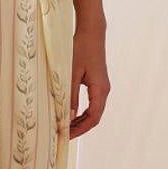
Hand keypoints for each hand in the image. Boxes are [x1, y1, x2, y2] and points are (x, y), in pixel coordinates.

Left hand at [68, 23, 108, 137]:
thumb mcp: (71, 73)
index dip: (80, 129)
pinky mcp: (98, 83)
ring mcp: (102, 87)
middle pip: (94, 117)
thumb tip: (67, 116)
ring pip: (93, 111)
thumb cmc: (81, 49)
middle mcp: (104, 90)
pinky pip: (92, 103)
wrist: (92, 32)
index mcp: (100, 90)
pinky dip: (82, 111)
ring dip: (80, 120)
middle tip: (63, 134)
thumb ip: (70, 95)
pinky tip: (70, 113)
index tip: (66, 135)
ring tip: (65, 127)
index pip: (93, 118)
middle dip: (79, 127)